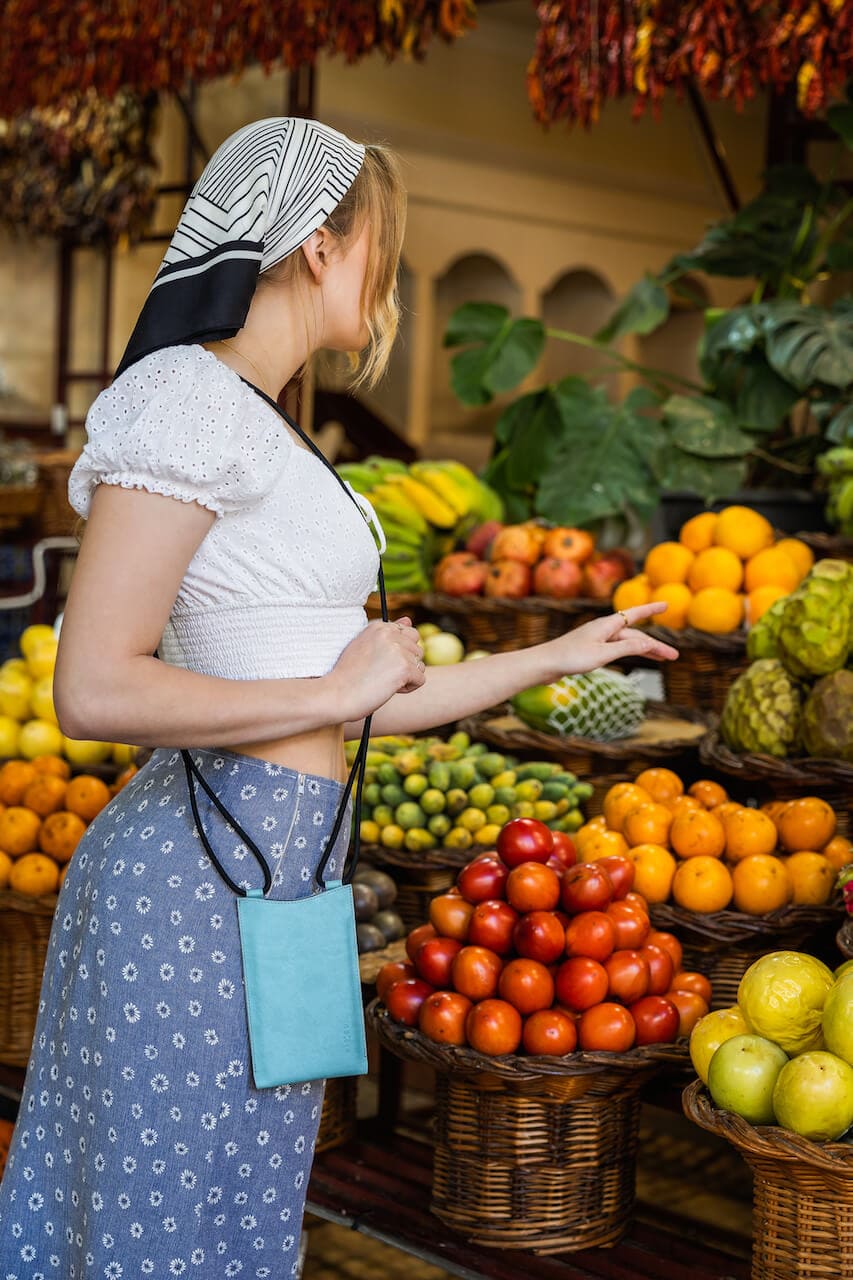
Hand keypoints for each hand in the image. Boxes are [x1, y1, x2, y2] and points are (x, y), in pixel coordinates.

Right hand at [329, 616, 425, 720]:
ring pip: (420, 664)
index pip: (407, 633)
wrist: (336, 694)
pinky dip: (407, 688)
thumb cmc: (348, 675)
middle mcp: (389, 633)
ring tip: (382, 681)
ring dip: (406, 677)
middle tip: (380, 673)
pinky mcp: (405, 667)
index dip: (397, 652)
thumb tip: (408, 619)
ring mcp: (398, 649)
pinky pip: (420, 680)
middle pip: (417, 648)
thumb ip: (388, 633)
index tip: (378, 662)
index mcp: (379, 626)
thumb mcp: (365, 646)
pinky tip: (387, 689)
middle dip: (405, 663)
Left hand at [541, 602, 678, 677]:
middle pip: (635, 635)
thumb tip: (648, 642)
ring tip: (662, 660)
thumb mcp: (602, 654)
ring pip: (627, 643)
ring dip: (645, 650)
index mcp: (606, 625)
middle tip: (674, 656)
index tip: (667, 603)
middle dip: (655, 645)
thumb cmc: (570, 658)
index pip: (635, 614)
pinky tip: (635, 657)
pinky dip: (631, 653)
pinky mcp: (591, 650)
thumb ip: (626, 648)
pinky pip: (618, 649)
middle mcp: (603, 629)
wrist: (543, 665)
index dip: (652, 609)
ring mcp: (597, 640)